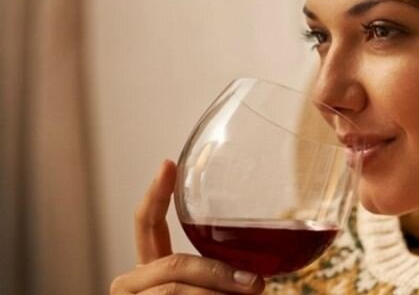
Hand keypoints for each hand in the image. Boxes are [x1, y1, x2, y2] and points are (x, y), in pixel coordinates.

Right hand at [110, 160, 265, 294]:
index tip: (168, 163)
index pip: (147, 224)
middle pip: (174, 266)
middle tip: (257, 287)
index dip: (156, 193)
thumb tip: (261, 280)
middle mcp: (131, 285)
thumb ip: (218, 278)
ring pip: (178, 292)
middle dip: (218, 276)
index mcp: (148, 270)